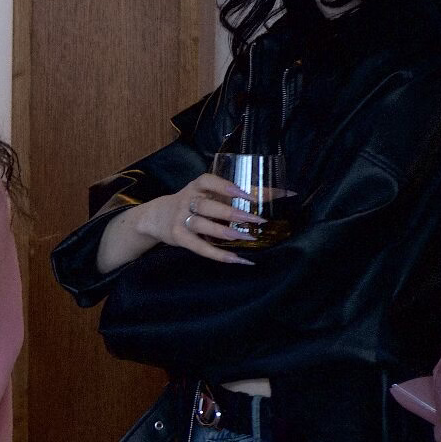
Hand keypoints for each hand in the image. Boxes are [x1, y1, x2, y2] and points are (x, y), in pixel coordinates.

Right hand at [130, 173, 286, 265]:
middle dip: (232, 213)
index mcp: (196, 187)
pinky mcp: (179, 238)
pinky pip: (199, 247)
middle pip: (207, 206)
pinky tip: (236, 259)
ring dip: (225, 232)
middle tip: (256, 219)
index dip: (225, 187)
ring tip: (246, 237)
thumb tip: (286, 193)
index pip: (208, 181)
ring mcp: (181, 220)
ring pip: (202, 225)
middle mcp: (186, 201)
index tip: (246, 194)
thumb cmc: (192, 203)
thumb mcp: (208, 194)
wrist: (155, 217)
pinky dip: (218, 254)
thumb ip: (238, 194)